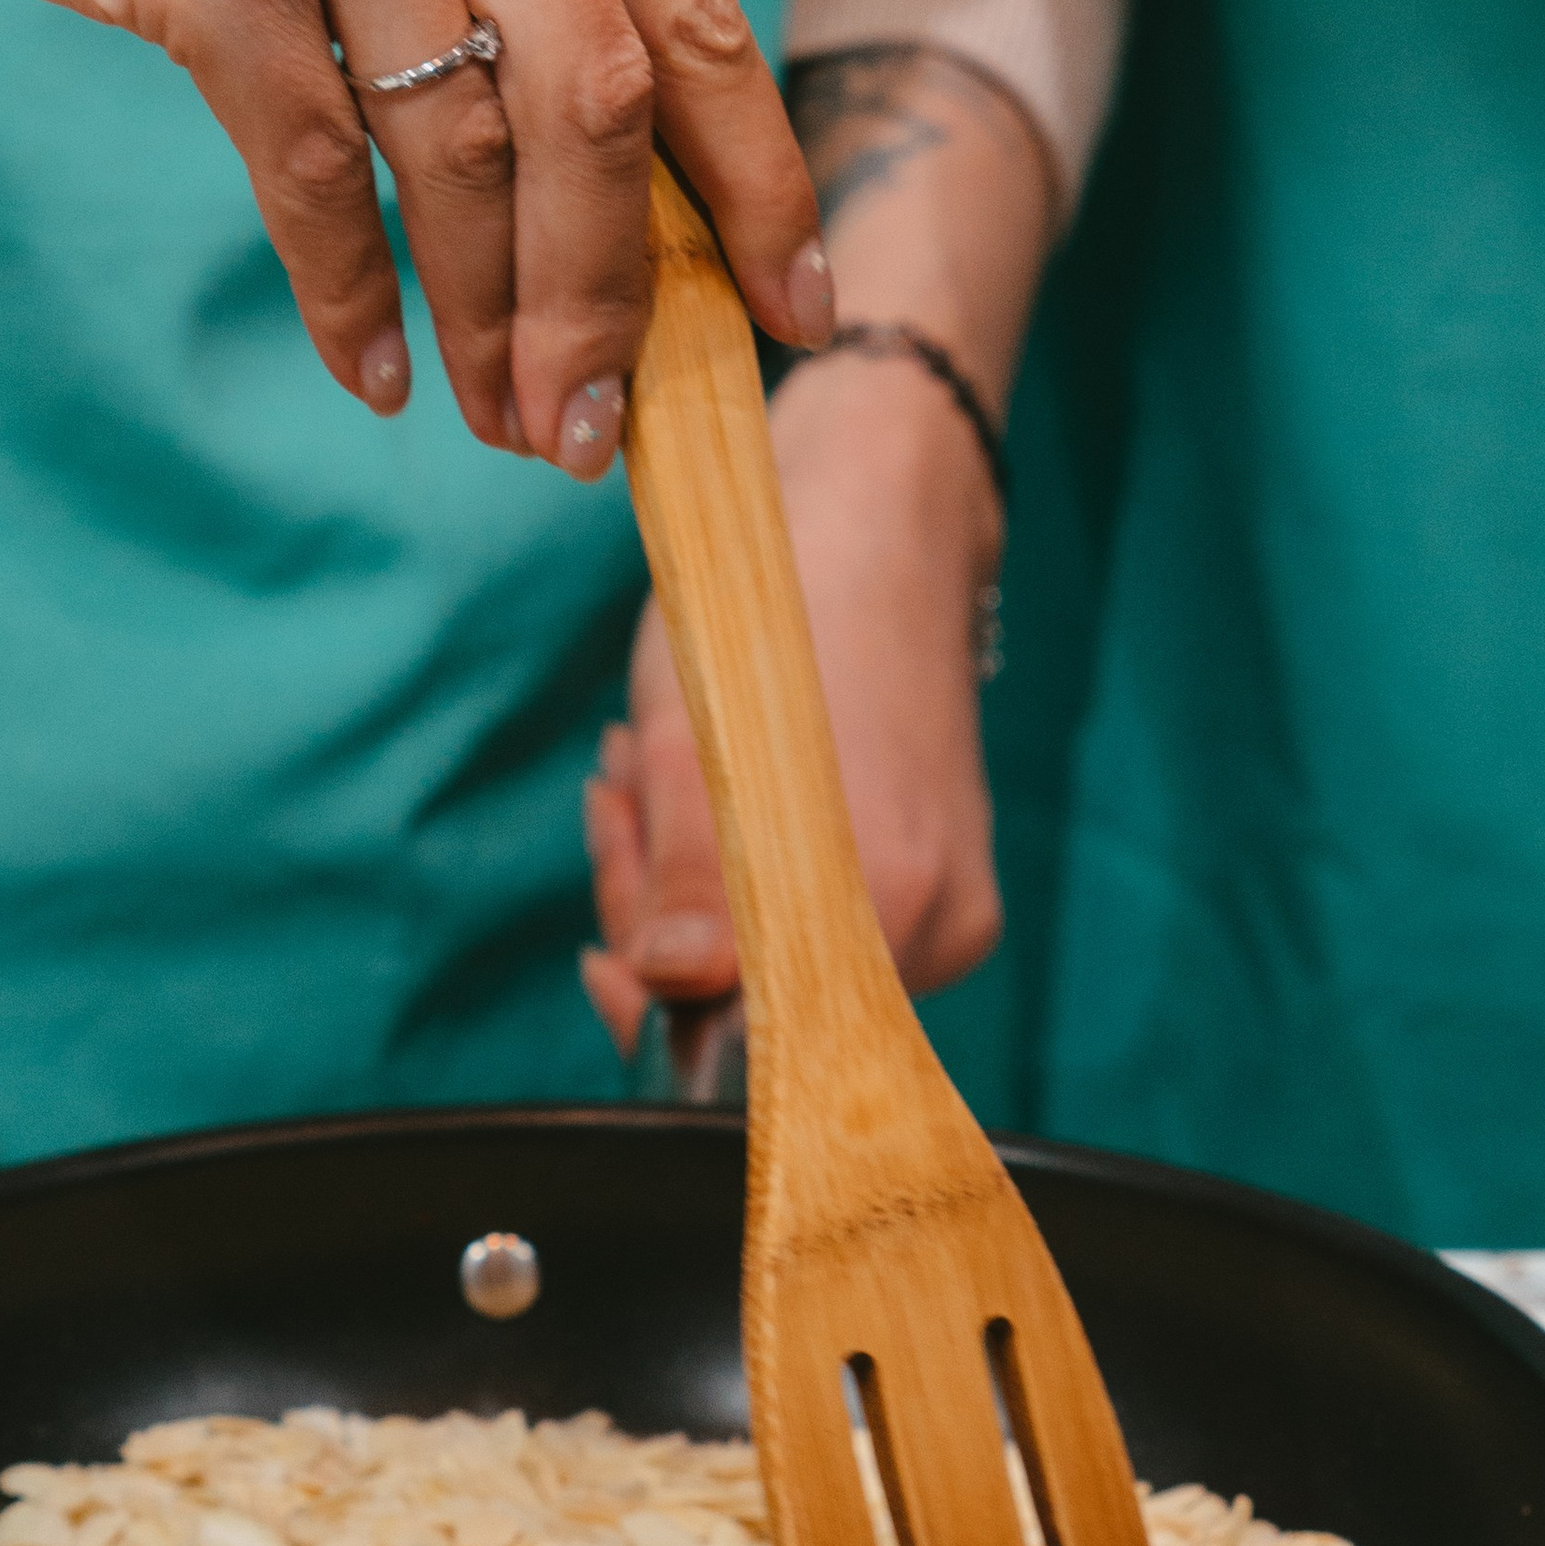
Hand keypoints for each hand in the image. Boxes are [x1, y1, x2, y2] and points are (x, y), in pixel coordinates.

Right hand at [0, 0, 830, 470]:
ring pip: (462, 157)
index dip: (759, 175)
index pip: (692, 2)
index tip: (798, 305)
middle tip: (601, 423)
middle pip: (595, 105)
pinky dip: (355, 296)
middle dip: (613, 293)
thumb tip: (646, 170)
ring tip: (505, 420)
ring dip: (494, 319)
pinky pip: (316, 176)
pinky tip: (378, 372)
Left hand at [580, 345, 1002, 1052]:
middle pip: (759, 998)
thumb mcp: (694, 741)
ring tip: (649, 763)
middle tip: (622, 800)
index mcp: (891, 904)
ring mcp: (943, 897)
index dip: (662, 1011)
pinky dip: (733, 854)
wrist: (878, 503)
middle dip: (660, 915)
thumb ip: (686, 884)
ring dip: (683, 871)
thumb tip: (671, 996)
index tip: (601, 952)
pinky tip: (694, 774)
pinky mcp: (930, 867)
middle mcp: (937, 923)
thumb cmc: (781, 602)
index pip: (758, 1042)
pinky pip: (805, 904)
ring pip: (769, 947)